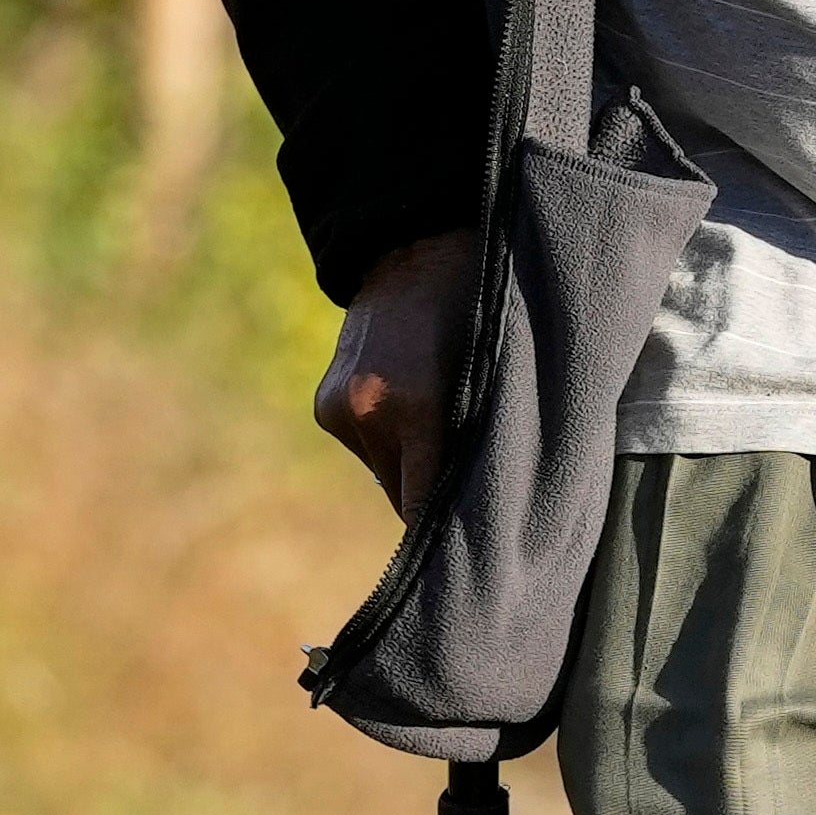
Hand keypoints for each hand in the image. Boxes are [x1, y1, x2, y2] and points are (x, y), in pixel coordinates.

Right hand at [314, 229, 475, 521]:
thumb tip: (475, 516)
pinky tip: (409, 405)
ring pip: (385, 475)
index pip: (422, 508)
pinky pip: (366, 450)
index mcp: (415, 407)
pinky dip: (390, 443)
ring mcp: (339, 409)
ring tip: (438, 422)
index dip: (444, 539)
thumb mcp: (489, 381)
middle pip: (403, 496)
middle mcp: (367, 413)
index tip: (466, 563)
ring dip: (411, 466)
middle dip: (433, 498)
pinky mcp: (326, 406)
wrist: (418, 251)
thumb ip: (477, 447)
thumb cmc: (478, 315)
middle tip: (470, 490)